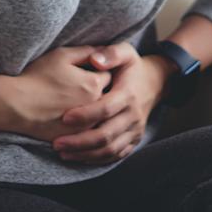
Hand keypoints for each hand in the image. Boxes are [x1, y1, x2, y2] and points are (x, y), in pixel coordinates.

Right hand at [2, 45, 113, 143]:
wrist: (16, 105)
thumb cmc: (37, 76)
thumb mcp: (62, 55)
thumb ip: (86, 51)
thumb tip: (101, 51)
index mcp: (95, 84)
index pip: (108, 76)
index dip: (97, 72)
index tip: (87, 72)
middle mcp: (95, 107)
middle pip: (106, 97)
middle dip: (99, 92)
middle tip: (80, 87)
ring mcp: (85, 125)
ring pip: (97, 116)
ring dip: (92, 110)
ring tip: (72, 102)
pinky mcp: (74, 138)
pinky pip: (86, 131)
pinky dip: (81, 125)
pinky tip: (66, 116)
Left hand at [51, 42, 171, 165]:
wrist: (155, 83)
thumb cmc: (132, 67)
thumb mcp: (126, 52)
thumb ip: (110, 53)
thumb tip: (94, 59)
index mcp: (128, 94)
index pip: (105, 109)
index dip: (85, 115)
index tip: (64, 118)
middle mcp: (133, 116)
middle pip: (106, 135)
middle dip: (79, 142)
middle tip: (56, 144)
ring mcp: (135, 130)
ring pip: (110, 150)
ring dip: (85, 154)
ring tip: (63, 153)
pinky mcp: (134, 140)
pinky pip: (116, 155)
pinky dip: (96, 159)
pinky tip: (78, 157)